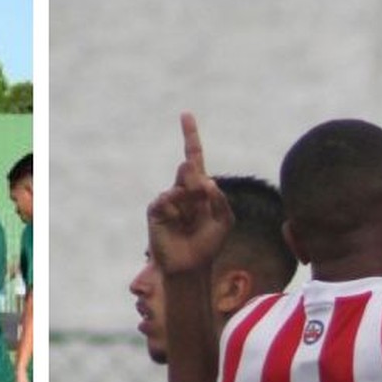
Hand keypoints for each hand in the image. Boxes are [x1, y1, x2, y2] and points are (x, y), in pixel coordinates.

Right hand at [147, 113, 232, 273]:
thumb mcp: (225, 221)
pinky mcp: (156, 211)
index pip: (194, 157)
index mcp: (199, 189)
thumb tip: (204, 181)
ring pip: (179, 186)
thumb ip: (220, 200)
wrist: (191, 266)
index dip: (190, 137)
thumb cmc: (208, 244)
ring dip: (189, 202)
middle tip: (201, 200)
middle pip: (189, 170)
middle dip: (197, 183)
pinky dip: (174, 206)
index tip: (186, 115)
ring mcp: (168, 200)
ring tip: (191, 221)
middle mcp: (182, 190)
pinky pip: (164, 199)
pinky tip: (177, 221)